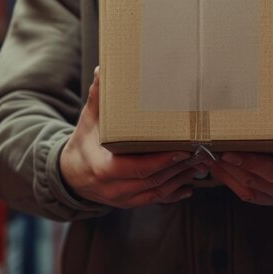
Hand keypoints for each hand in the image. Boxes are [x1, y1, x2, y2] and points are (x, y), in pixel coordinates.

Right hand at [59, 67, 203, 208]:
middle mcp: (113, 188)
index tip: (182, 149)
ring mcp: (122, 199)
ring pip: (158, 192)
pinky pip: (155, 201)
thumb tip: (103, 70)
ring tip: (201, 163)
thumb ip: (98, 98)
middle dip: (179, 167)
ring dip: (181, 178)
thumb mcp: (88, 120)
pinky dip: (174, 194)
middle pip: (153, 180)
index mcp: (102, 168)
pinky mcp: (129, 203)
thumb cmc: (84, 143)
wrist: (71, 174)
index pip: (137, 168)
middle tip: (201, 151)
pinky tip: (189, 185)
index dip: (162, 161)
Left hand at [209, 60, 272, 205]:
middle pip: (252, 180)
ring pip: (244, 188)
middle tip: (207, 148)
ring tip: (204, 154)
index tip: (229, 153)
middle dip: (228, 166)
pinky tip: (214, 166)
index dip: (250, 163)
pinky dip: (228, 180)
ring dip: (223, 173)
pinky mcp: (268, 200)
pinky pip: (244, 193)